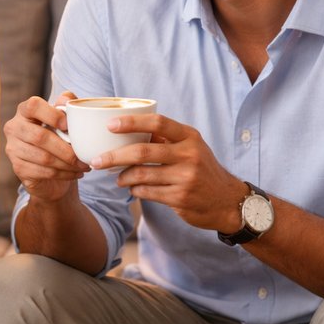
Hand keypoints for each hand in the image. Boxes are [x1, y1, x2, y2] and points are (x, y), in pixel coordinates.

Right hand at [4, 92, 87, 201]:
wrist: (47, 166)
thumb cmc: (57, 135)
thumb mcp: (64, 118)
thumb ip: (67, 104)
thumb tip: (67, 99)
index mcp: (24, 110)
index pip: (33, 106)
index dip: (52, 115)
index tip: (68, 125)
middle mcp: (14, 127)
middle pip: (40, 137)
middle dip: (66, 150)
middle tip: (84, 157)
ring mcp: (13, 149)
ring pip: (43, 158)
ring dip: (68, 164)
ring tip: (83, 166)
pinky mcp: (18, 168)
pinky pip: (43, 172)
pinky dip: (63, 174)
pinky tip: (75, 173)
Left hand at [93, 112, 243, 231]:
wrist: (227, 201)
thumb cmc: (202, 169)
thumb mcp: (191, 147)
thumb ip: (165, 139)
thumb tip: (127, 130)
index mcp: (189, 137)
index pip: (157, 122)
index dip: (132, 122)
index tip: (110, 125)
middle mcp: (189, 155)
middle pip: (142, 152)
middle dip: (114, 156)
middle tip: (96, 160)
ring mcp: (185, 178)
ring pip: (141, 175)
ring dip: (123, 176)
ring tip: (116, 177)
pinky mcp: (180, 198)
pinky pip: (147, 192)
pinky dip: (135, 189)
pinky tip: (132, 188)